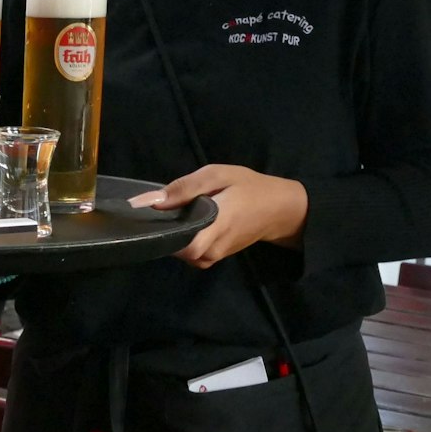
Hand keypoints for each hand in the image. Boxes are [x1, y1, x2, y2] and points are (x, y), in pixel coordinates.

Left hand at [129, 165, 307, 269]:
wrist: (278, 208)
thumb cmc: (248, 187)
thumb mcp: (217, 175)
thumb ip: (185, 188)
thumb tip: (152, 201)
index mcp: (217, 224)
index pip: (185, 246)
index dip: (165, 235)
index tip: (154, 217)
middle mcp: (215, 246)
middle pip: (180, 252)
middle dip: (167, 234)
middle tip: (162, 212)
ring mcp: (217, 255)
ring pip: (185, 255)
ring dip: (177, 238)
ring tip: (175, 216)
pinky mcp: (218, 256)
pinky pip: (194, 255)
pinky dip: (186, 242)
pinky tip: (187, 225)